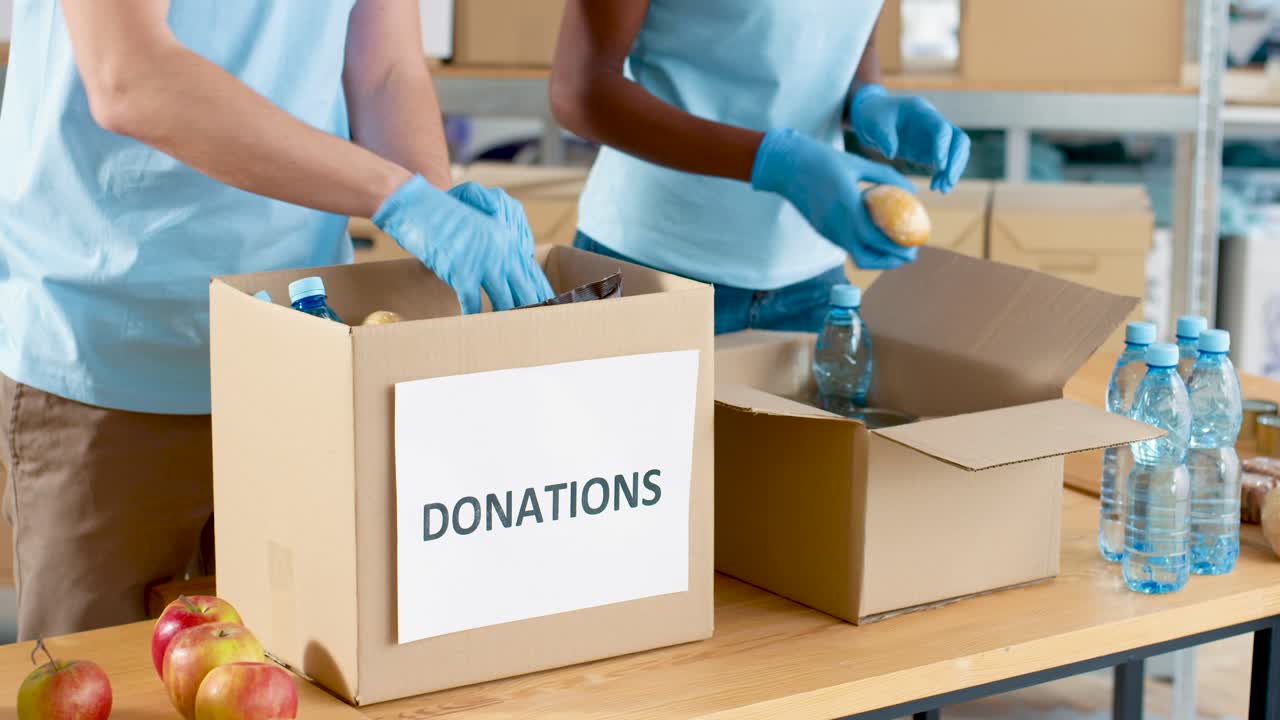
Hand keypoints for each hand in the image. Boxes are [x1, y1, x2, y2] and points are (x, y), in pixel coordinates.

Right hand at [372, 175, 555, 313]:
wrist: (418, 205)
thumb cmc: (445, 216)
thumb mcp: (479, 229)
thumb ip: (496, 247)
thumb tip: (507, 269)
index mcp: (508, 240)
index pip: (531, 273)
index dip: (541, 293)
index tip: (551, 309)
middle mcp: (501, 252)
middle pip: (524, 290)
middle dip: (531, 311)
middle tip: (538, 330)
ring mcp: (483, 262)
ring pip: (504, 301)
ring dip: (506, 320)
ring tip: (512, 337)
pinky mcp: (462, 271)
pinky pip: (472, 303)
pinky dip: (473, 318)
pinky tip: (475, 329)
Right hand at [751, 128, 918, 270]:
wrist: (786, 166)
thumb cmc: (823, 159)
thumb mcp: (858, 163)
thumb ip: (886, 177)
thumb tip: (913, 191)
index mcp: (847, 208)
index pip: (876, 240)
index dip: (897, 248)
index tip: (914, 248)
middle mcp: (836, 226)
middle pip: (867, 257)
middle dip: (891, 261)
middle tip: (909, 253)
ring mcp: (828, 232)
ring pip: (855, 256)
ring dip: (877, 258)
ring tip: (893, 249)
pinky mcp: (822, 231)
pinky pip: (846, 246)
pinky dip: (864, 247)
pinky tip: (875, 236)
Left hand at [848, 84, 969, 193]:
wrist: (873, 117)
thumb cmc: (874, 116)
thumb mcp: (873, 123)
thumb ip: (882, 136)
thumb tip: (891, 153)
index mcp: (921, 112)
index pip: (941, 128)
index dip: (943, 147)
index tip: (939, 166)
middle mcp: (933, 123)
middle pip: (958, 139)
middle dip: (956, 161)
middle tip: (948, 181)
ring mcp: (934, 137)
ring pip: (956, 152)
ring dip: (953, 170)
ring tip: (943, 189)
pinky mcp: (930, 150)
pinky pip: (945, 163)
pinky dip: (943, 175)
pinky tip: (936, 187)